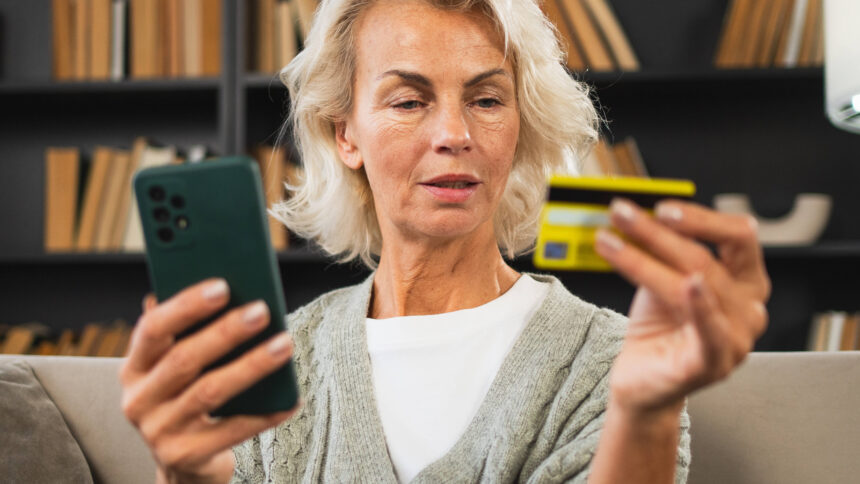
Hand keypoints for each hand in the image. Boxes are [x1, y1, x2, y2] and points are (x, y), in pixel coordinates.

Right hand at [118, 279, 300, 483]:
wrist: (184, 462)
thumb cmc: (188, 397)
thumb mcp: (176, 366)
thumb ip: (188, 331)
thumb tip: (222, 285)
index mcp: (135, 367)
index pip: (152, 329)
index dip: (186, 306)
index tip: (222, 285)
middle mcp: (139, 400)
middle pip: (184, 359)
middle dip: (226, 332)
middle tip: (262, 311)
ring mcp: (160, 431)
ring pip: (210, 392)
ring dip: (252, 365)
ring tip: (285, 344)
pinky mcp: (185, 457)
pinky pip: (233, 431)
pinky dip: (265, 414)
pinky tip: (291, 398)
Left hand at [594, 198, 770, 415]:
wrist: (641, 381)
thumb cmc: (658, 329)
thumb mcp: (661, 278)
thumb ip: (662, 249)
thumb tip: (638, 211)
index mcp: (745, 281)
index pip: (738, 236)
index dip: (701, 218)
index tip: (661, 206)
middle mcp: (748, 308)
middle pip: (704, 258)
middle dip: (658, 232)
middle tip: (623, 214)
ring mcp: (735, 338)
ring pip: (691, 283)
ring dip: (644, 257)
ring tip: (609, 241)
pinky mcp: (713, 362)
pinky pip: (709, 330)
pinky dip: (700, 305)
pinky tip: (689, 285)